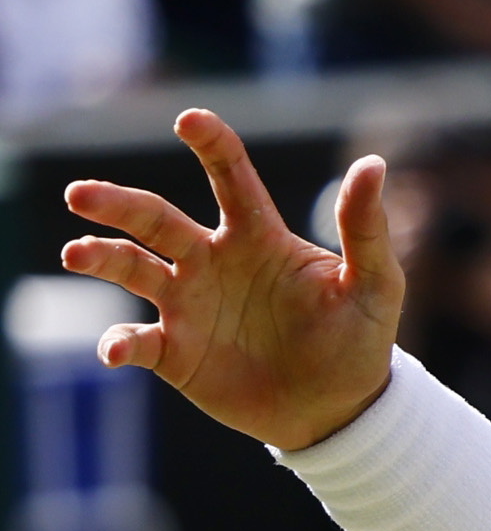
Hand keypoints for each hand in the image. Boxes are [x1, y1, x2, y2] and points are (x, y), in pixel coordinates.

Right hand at [61, 109, 402, 451]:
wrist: (340, 411)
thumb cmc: (359, 341)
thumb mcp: (375, 286)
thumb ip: (366, 228)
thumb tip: (374, 164)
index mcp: (257, 238)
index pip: (230, 179)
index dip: (211, 146)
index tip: (189, 120)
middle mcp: (211, 261)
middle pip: (156, 219)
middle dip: (118, 203)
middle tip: (80, 195)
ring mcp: (188, 304)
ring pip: (131, 268)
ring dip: (101, 258)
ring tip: (76, 254)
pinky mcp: (175, 352)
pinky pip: (137, 340)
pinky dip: (119, 342)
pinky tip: (114, 350)